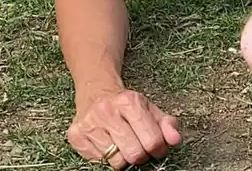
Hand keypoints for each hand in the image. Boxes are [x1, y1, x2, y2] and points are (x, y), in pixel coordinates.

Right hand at [67, 88, 181, 167]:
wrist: (95, 90)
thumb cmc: (126, 104)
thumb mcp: (149, 108)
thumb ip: (166, 124)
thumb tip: (176, 139)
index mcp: (129, 102)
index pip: (152, 141)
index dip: (158, 149)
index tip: (155, 147)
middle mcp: (107, 111)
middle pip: (134, 154)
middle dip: (140, 155)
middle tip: (138, 146)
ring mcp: (89, 124)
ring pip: (115, 162)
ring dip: (122, 157)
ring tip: (121, 143)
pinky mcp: (76, 135)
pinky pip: (98, 162)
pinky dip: (105, 157)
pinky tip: (106, 142)